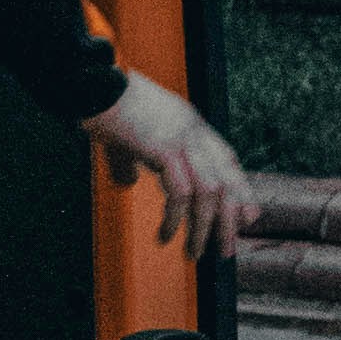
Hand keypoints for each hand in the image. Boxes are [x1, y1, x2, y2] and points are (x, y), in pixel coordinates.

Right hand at [87, 69, 251, 261]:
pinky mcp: (164, 149)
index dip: (241, 190)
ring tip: (194, 253)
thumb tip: (127, 181)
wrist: (93, 86)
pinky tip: (166, 235)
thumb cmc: (106, 106)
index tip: (247, 218)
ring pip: (208, 193)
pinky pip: (180, 194)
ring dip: (203, 228)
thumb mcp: (129, 135)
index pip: (228, 160)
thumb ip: (133, 159)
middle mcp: (193, 131)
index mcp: (190, 123)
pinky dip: (175, 220)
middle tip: (226, 250)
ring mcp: (181, 140)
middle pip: (225, 182)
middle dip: (228, 221)